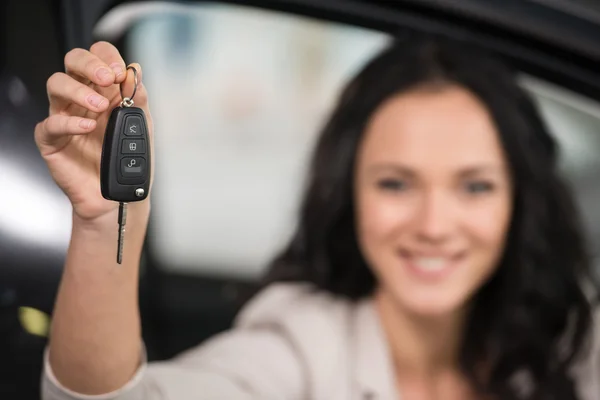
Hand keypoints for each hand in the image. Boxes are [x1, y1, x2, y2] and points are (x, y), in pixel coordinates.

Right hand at [35, 41, 153, 222]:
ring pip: (56, 85)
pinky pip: (51, 123)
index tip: (120, 71)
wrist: (119, 195)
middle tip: (106, 78)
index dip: (107, 58)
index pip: (98, 58)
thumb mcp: (141, 127)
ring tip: (99, 105)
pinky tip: (87, 126)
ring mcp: (65, 116)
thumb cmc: (127, 160)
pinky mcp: (51, 139)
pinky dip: (69, 122)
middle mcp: (82, 99)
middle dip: (89, 64)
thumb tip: (136, 70)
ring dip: (78, 90)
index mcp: (104, 91)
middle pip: (72, 62)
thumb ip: (138, 98)